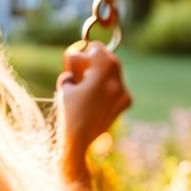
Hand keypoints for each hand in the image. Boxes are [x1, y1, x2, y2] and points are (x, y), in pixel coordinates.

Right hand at [54, 40, 131, 166]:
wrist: (80, 141)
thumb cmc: (68, 112)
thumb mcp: (65, 88)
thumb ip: (70, 74)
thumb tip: (72, 72)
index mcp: (103, 73)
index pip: (98, 49)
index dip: (86, 50)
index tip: (79, 55)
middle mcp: (117, 81)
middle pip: (109, 60)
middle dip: (96, 61)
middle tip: (83, 67)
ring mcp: (123, 93)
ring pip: (114, 74)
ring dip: (101, 74)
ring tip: (87, 83)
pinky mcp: (124, 104)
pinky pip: (117, 87)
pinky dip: (107, 87)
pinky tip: (94, 96)